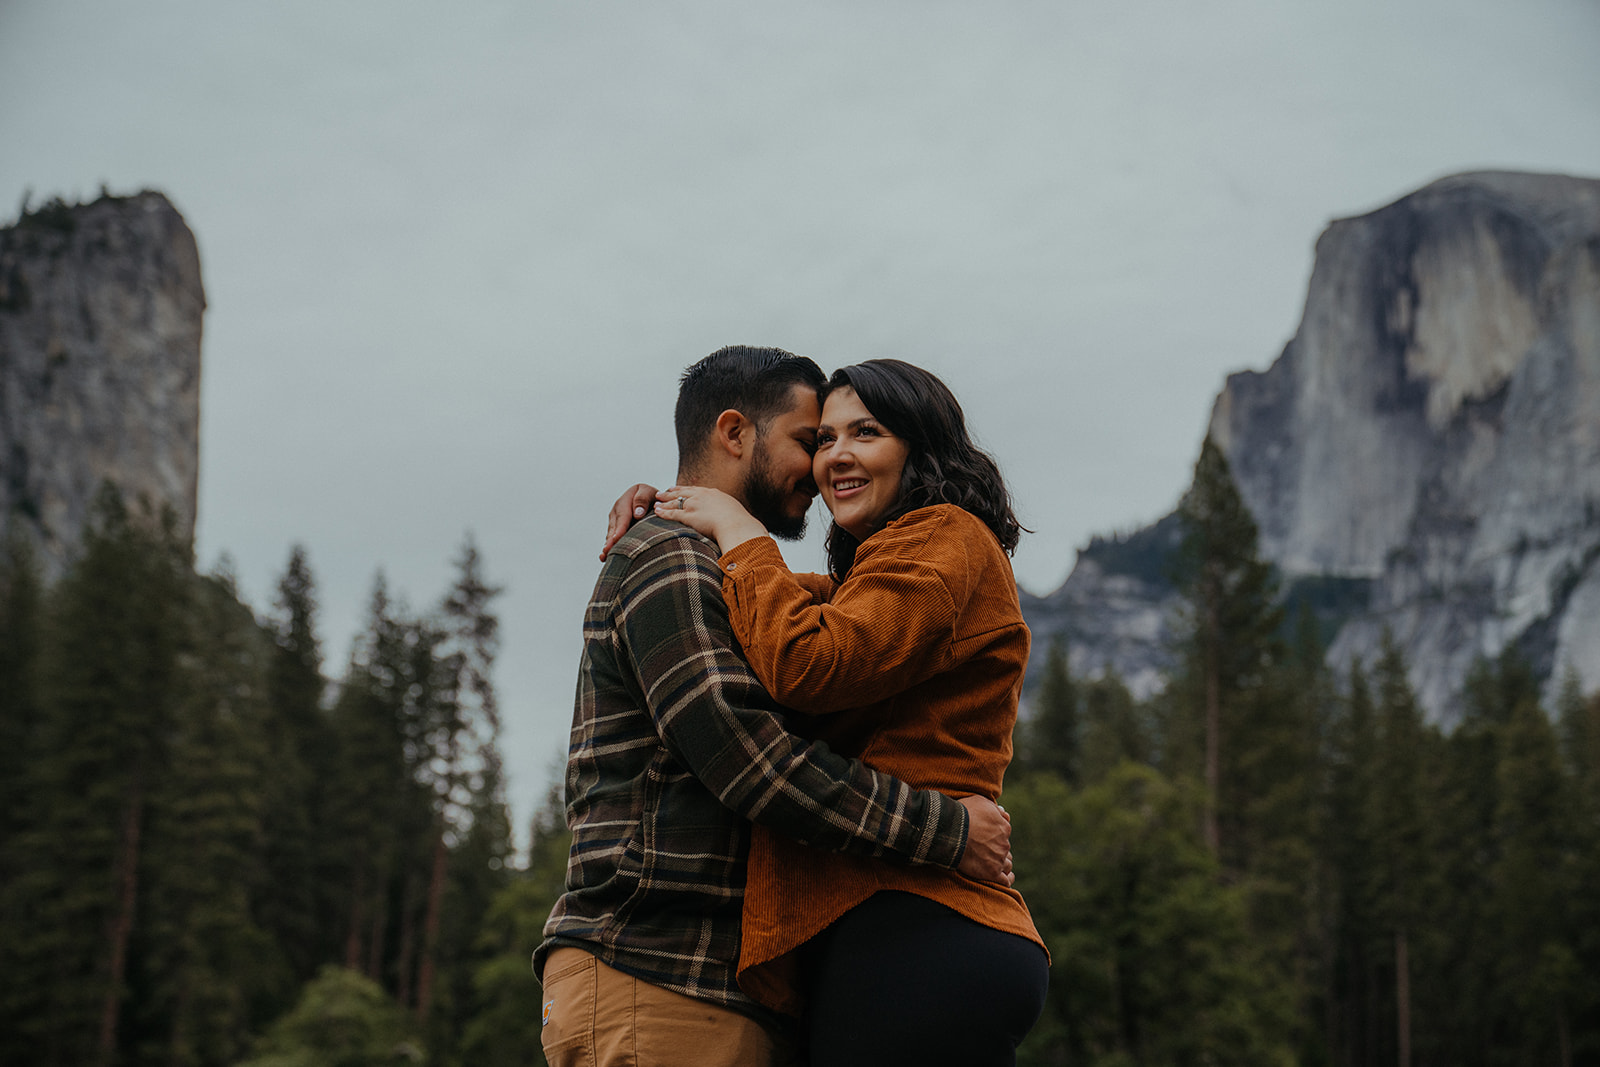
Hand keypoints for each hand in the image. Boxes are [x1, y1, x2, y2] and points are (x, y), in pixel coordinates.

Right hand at [601, 484, 657, 559]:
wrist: (648, 498)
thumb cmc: (650, 496)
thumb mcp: (648, 492)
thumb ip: (642, 499)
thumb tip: (638, 513)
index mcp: (624, 501)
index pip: (622, 517)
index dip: (619, 529)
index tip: (616, 538)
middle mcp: (616, 512)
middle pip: (614, 528)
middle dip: (610, 540)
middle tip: (607, 551)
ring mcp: (614, 521)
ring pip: (611, 534)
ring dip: (608, 545)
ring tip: (604, 556)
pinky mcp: (615, 528)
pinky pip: (612, 538)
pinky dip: (610, 546)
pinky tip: (605, 557)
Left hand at [654, 486, 768, 553]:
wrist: (738, 526)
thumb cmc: (741, 524)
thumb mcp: (736, 514)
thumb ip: (730, 516)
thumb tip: (733, 523)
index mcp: (715, 494)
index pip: (697, 490)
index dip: (686, 489)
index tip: (679, 488)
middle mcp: (703, 496)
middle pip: (683, 492)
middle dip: (672, 492)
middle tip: (663, 491)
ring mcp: (695, 505)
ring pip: (675, 501)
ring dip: (664, 501)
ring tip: (656, 501)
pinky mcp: (689, 516)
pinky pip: (672, 513)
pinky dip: (663, 512)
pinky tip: (657, 511)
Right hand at [956, 796, 1012, 885]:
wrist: (952, 831)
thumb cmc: (963, 814)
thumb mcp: (980, 801)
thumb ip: (994, 808)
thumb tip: (1003, 812)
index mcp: (1004, 827)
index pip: (1004, 834)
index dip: (995, 836)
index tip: (986, 838)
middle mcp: (1004, 844)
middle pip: (1005, 849)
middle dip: (997, 850)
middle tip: (985, 851)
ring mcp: (999, 859)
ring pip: (1007, 865)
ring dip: (1003, 864)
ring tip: (994, 865)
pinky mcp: (992, 873)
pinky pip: (1006, 880)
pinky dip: (1007, 880)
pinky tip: (1006, 879)